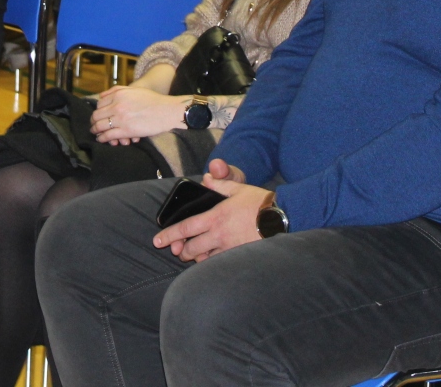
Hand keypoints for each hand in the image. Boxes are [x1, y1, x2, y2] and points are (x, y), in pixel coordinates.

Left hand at [90, 86, 187, 143]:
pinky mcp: (126, 131)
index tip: (97, 115)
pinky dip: (102, 138)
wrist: (167, 111)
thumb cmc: (153, 100)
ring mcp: (121, 119)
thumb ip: (117, 90)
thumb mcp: (134, 90)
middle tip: (93, 125)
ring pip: (99, 126)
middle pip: (97, 115)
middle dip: (93, 121)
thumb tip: (101, 95)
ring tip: (95, 133)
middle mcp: (117, 106)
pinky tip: (101, 139)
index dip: (97, 110)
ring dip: (95, 130)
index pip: (99, 103)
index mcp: (119, 95)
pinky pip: (108, 135)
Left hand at [154, 164, 269, 262]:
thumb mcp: (239, 188)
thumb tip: (206, 178)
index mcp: (215, 217)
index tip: (157, 241)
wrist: (282, 219)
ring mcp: (229, 248)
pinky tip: (213, 260)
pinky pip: (219, 264)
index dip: (169, 235)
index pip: (185, 228)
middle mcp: (219, 235)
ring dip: (197, 258)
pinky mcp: (239, 257)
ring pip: (204, 259)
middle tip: (179, 250)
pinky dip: (212, 263)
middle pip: (191, 249)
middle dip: (182, 251)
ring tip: (196, 255)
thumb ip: (220, 183)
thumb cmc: (260, 203)